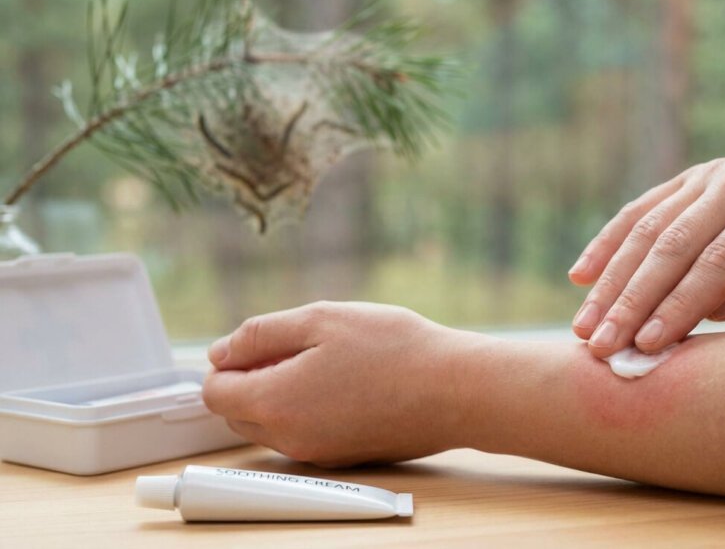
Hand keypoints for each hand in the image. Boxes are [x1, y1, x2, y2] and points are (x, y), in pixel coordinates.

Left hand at [202, 302, 459, 466]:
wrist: (456, 391)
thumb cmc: (395, 351)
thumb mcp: (320, 319)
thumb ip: (260, 335)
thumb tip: (222, 352)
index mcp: (275, 402)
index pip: (214, 391)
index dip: (229, 360)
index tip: (260, 341)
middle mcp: (289, 438)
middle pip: (238, 412)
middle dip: (253, 378)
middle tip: (299, 345)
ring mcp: (318, 453)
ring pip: (271, 424)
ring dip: (282, 393)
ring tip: (328, 360)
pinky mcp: (343, 457)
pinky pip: (304, 433)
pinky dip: (310, 408)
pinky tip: (348, 382)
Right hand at [568, 138, 724, 357]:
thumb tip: (709, 309)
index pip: (721, 262)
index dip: (680, 306)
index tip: (647, 346)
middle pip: (673, 245)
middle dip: (631, 300)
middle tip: (600, 345)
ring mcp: (711, 172)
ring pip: (648, 228)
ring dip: (611, 279)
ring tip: (584, 325)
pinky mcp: (692, 177)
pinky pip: (641, 209)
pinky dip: (609, 243)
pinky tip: (581, 275)